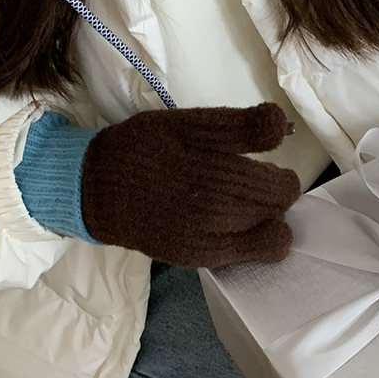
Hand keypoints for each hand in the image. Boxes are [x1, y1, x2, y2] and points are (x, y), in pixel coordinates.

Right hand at [81, 104, 300, 266]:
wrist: (96, 190)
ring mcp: (207, 231)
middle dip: (278, 192)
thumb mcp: (187, 123)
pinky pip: (254, 253)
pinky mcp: (200, 254)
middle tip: (261, 186)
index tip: (270, 169)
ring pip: (272, 226)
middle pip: (277, 200)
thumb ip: (238, 125)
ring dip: (271, 215)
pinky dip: (264, 240)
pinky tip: (249, 228)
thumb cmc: (146, 150)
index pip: (275, 174)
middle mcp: (210, 198)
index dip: (282, 174)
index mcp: (211, 160)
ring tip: (252, 206)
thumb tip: (282, 125)